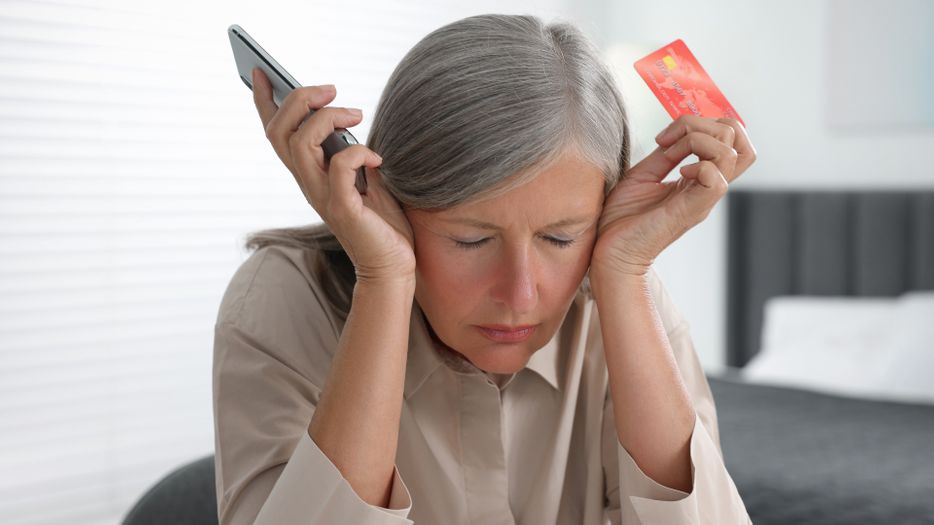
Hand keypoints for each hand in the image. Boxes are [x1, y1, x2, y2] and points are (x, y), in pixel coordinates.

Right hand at [251, 68, 415, 283]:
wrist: (392, 265)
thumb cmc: (381, 222)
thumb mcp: (365, 177)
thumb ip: (352, 152)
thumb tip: (350, 119)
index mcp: (310, 173)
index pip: (276, 133)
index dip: (263, 101)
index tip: (259, 71)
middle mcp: (308, 183)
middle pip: (280, 131)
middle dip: (299, 99)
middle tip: (331, 90)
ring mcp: (322, 197)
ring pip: (300, 143)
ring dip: (327, 118)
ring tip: (356, 115)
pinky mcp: (343, 210)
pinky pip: (338, 170)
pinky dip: (357, 153)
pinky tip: (376, 159)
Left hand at [591, 115, 756, 276]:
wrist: (610, 251)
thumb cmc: (622, 219)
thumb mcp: (643, 174)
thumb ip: (665, 154)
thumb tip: (678, 132)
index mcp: (699, 179)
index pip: (732, 141)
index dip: (705, 123)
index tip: (667, 136)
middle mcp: (707, 188)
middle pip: (739, 141)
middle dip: (704, 124)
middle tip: (669, 140)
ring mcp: (703, 199)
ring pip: (731, 154)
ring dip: (697, 140)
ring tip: (670, 155)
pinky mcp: (692, 210)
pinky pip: (716, 179)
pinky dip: (697, 165)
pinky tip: (677, 174)